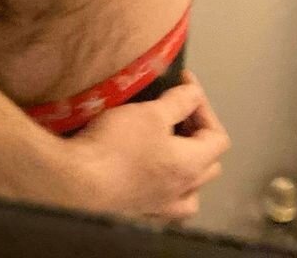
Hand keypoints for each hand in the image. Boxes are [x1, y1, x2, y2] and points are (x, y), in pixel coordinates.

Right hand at [61, 72, 230, 221]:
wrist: (79, 181)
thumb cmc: (118, 145)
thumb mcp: (149, 113)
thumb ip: (178, 102)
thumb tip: (194, 94)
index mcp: (191, 165)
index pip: (217, 136)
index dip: (204, 106)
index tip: (183, 84)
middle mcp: (183, 190)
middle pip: (210, 163)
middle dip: (199, 135)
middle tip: (178, 113)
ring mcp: (162, 205)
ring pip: (192, 190)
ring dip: (189, 169)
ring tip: (171, 150)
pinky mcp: (140, 212)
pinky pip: (167, 205)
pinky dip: (168, 190)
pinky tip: (154, 178)